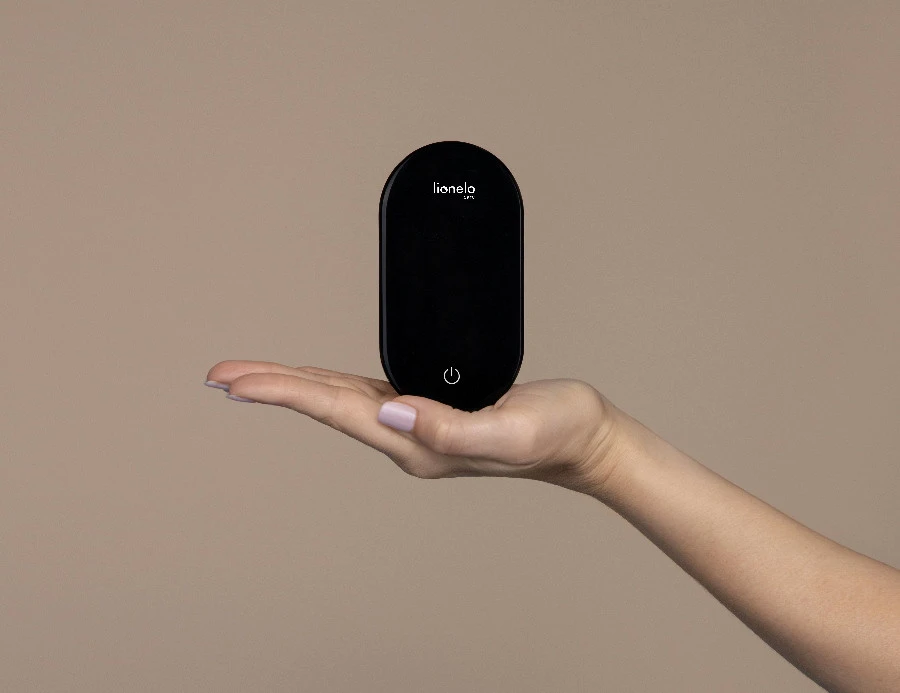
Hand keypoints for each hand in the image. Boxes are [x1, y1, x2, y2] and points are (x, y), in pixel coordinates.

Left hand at [204, 360, 625, 495]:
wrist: (580, 440)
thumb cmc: (554, 433)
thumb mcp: (509, 429)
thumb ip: (450, 426)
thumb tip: (390, 412)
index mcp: (418, 443)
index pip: (336, 411)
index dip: (283, 391)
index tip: (234, 381)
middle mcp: (408, 435)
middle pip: (325, 405)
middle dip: (271, 387)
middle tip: (218, 374)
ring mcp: (415, 423)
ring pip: (339, 399)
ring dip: (293, 385)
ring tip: (251, 376)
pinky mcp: (428, 406)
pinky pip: (366, 392)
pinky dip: (331, 381)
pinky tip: (317, 377)